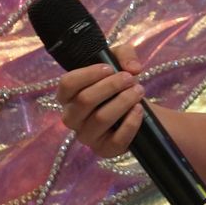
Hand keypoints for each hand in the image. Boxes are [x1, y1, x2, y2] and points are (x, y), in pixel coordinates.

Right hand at [56, 42, 144, 157]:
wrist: (134, 107)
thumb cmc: (118, 83)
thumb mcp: (119, 61)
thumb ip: (125, 55)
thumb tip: (132, 68)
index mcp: (68, 96)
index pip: (67, 84)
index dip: (88, 74)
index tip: (110, 68)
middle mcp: (72, 118)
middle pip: (85, 100)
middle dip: (111, 86)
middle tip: (130, 79)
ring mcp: (86, 136)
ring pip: (101, 118)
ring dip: (123, 101)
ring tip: (138, 91)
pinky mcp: (104, 150)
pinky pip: (116, 140)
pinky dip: (131, 123)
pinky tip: (139, 110)